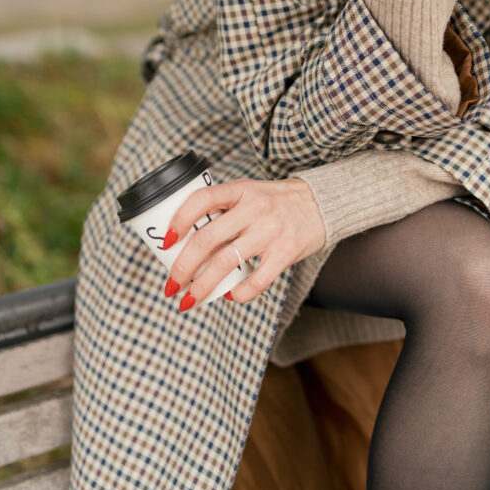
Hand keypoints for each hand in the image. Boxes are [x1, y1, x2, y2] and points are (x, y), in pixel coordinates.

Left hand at [162, 177, 325, 309]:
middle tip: (171, 284)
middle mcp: (254, 208)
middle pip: (207, 239)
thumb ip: (225, 209)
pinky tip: (231, 295)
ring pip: (225, 263)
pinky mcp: (286, 252)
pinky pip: (257, 280)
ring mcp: (270, 231)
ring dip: (202, 286)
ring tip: (189, 299)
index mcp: (241, 189)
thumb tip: (187, 239)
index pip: (202, 199)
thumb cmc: (279, 201)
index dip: (179, 220)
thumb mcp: (251, 192)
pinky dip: (240, 292)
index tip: (166, 242)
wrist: (324, 203)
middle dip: (182, 266)